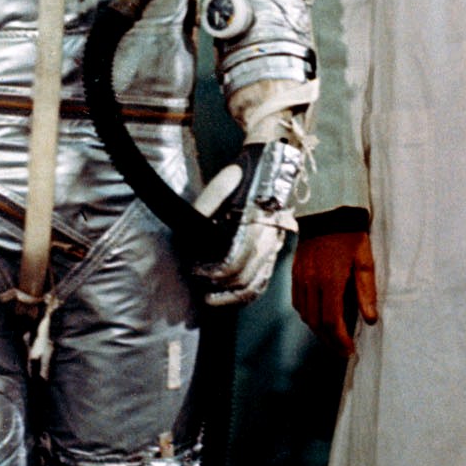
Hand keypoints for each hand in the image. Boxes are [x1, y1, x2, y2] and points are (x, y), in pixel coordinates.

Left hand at [191, 135, 302, 310]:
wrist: (270, 165)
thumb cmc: (244, 175)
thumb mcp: (220, 183)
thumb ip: (206, 205)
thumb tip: (191, 227)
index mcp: (257, 222)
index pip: (236, 259)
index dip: (214, 271)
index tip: (195, 271)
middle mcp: (270, 238)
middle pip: (246, 276)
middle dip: (220, 287)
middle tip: (198, 285)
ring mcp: (274, 246)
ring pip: (257, 283)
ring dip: (233, 297)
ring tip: (211, 300)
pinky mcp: (274, 251)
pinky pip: (263, 280)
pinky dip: (247, 293)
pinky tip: (229, 296)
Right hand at [292, 226, 379, 354]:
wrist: (326, 212)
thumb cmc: (350, 235)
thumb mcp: (365, 261)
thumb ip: (367, 291)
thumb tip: (370, 320)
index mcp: (330, 280)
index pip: (332, 321)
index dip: (340, 340)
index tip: (350, 350)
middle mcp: (311, 282)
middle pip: (316, 323)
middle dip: (330, 341)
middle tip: (343, 350)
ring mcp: (300, 278)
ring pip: (305, 315)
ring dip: (319, 331)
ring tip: (334, 338)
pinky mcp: (295, 274)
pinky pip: (298, 303)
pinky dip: (309, 316)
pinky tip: (320, 319)